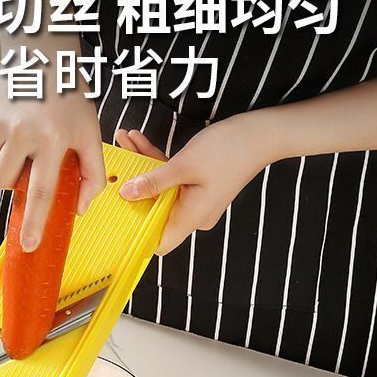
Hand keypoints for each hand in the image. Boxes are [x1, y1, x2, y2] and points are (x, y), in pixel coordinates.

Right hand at [0, 76, 104, 250]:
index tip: (28, 243)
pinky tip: (17, 120)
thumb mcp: (90, 133)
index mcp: (51, 139)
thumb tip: (80, 208)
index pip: (41, 191)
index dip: (35, 221)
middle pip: (4, 182)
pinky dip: (2, 140)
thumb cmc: (68, 94)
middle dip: (14, 180)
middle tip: (31, 158)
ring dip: (11, 158)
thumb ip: (92, 174)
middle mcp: (22, 132)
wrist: (41, 53)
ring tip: (27, 133)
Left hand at [116, 115, 276, 254]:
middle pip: (154, 210)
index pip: (159, 242)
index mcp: (192, 217)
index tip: (116, 215)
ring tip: (126, 140)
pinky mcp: (197, 185)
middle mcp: (194, 214)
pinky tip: (140, 141)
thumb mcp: (183, 165)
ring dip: (142, 167)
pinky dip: (156, 162)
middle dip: (132, 186)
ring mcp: (196, 199)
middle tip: (116, 161)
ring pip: (160, 189)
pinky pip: (171, 178)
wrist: (260, 134)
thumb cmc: (228, 150)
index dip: (138, 234)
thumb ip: (153, 182)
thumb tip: (127, 194)